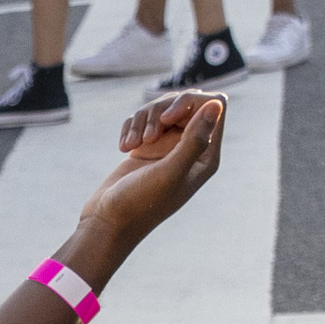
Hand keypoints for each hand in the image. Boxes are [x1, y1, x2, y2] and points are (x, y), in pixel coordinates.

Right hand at [79, 85, 219, 246]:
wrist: (108, 221)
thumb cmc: (140, 203)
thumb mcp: (170, 172)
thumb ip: (195, 140)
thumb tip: (216, 105)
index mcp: (206, 156)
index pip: (214, 106)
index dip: (190, 103)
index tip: (167, 118)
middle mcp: (191, 148)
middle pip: (186, 102)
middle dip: (163, 110)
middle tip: (148, 136)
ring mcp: (168, 147)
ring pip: (162, 108)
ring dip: (142, 119)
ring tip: (131, 145)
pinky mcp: (147, 147)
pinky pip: (143, 119)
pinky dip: (131, 127)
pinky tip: (124, 147)